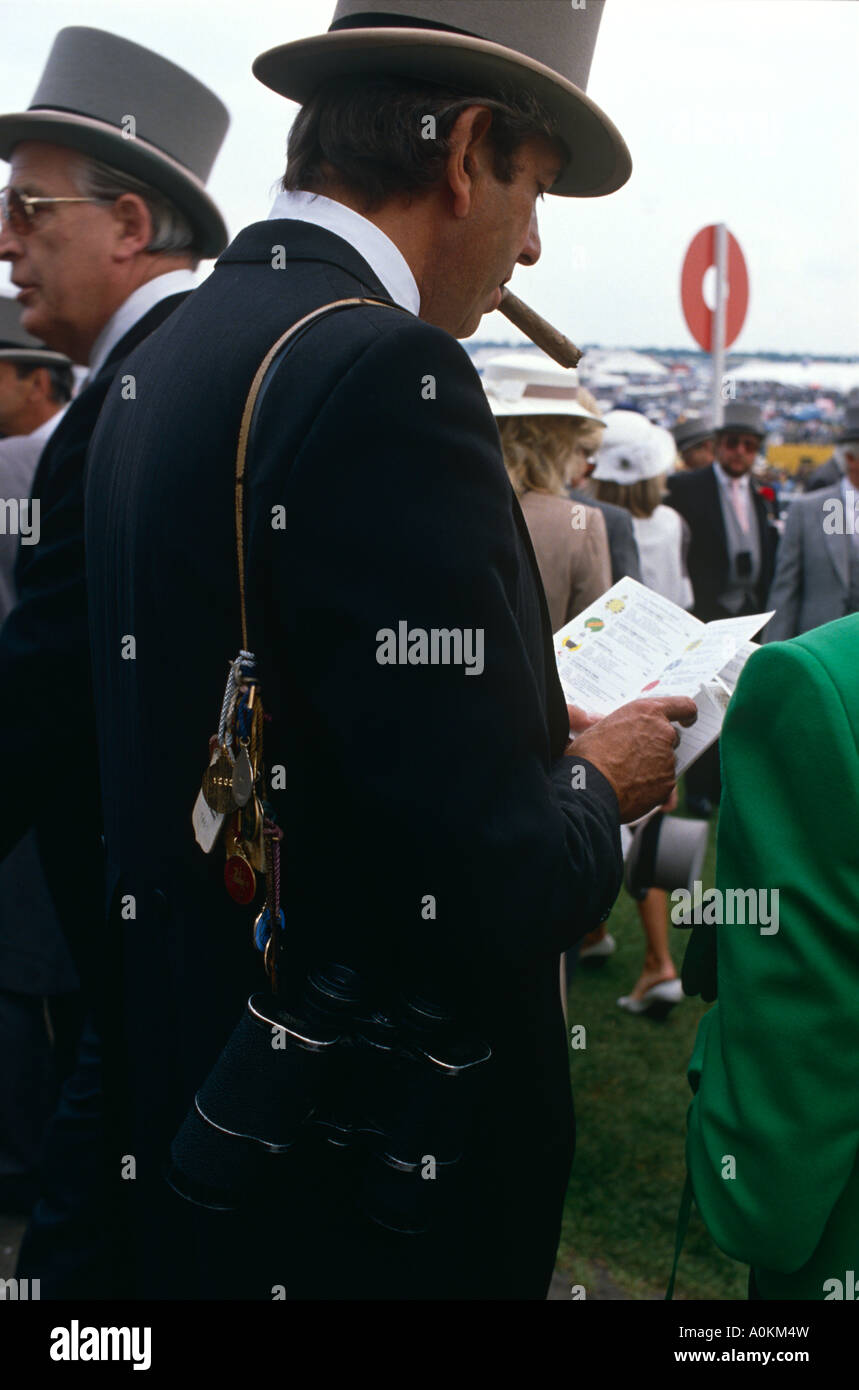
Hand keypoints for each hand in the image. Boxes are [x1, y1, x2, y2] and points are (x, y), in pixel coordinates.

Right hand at [571, 697, 696, 822]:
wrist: (590, 789)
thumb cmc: (588, 756)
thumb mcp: (596, 728)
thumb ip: (611, 724)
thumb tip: (598, 721)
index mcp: (646, 712)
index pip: (682, 706)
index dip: (686, 714)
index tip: (686, 721)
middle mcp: (662, 733)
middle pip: (671, 738)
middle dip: (658, 746)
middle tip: (634, 755)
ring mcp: (668, 759)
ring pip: (666, 763)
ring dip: (653, 768)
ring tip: (625, 775)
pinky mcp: (668, 784)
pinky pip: (663, 785)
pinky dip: (651, 788)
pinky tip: (629, 789)